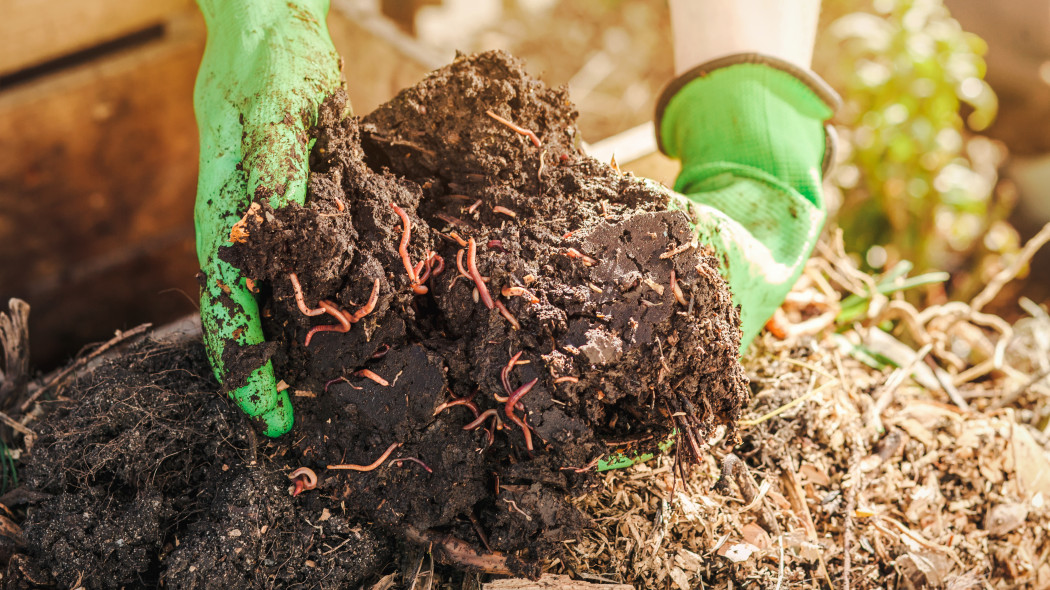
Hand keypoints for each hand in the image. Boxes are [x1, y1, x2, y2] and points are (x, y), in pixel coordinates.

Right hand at [194, 0, 341, 435]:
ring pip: (283, 306)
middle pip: (254, 327)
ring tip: (341, 389)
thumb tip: (270, 258)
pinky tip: (359, 323)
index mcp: (225, 232)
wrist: (275, 42)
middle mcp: (242, 242)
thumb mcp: (272, 134)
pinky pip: (311, 273)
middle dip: (280, 377)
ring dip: (308, 349)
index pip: (230, 322)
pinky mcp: (297, 216)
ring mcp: (268, 232)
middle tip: (315, 420)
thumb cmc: (266, 81)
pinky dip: (331, 304)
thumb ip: (274, 195)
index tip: (276, 422)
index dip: (250, 378)